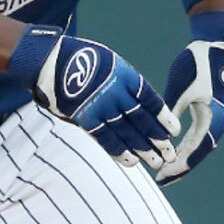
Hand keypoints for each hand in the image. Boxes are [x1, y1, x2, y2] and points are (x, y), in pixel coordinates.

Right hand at [7, 25, 178, 169]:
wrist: (49, 61)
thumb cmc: (80, 60)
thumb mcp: (108, 63)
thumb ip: (123, 84)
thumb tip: (139, 107)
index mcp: (124, 75)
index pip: (150, 100)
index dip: (163, 117)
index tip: (174, 131)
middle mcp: (115, 92)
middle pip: (141, 119)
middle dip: (157, 138)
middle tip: (170, 154)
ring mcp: (100, 106)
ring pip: (126, 132)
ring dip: (142, 149)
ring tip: (156, 162)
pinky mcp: (85, 118)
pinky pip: (105, 138)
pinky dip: (119, 151)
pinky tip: (132, 162)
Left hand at [155, 40, 223, 185]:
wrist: (216, 44)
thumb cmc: (197, 62)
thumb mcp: (180, 88)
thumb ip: (171, 113)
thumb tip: (160, 137)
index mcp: (215, 117)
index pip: (195, 149)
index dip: (178, 165)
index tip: (162, 177)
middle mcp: (222, 121)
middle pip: (199, 152)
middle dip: (181, 167)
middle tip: (162, 180)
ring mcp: (222, 117)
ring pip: (202, 144)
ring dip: (185, 158)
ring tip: (167, 171)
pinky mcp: (217, 111)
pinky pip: (203, 134)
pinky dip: (190, 145)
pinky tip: (176, 151)